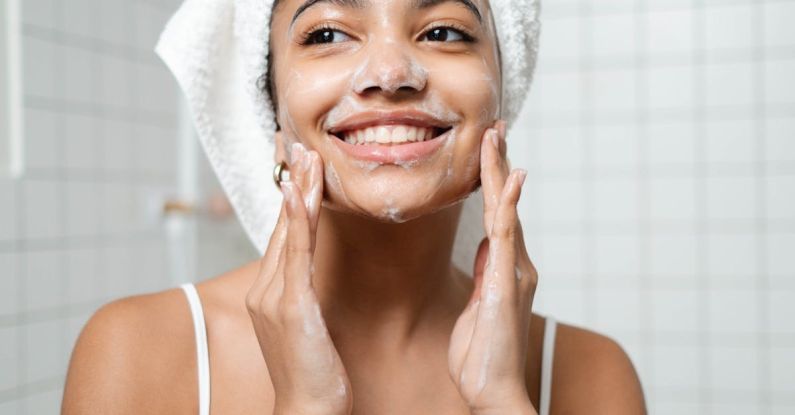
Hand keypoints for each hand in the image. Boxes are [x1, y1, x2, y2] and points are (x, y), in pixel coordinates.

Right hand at [245, 143, 352, 414]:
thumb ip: (304, 292)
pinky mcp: (291, 306)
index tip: (296, 163)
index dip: (290, 196)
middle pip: (282, 224)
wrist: (307, 409)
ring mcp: (274, 296)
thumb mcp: (306, 325)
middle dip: (291, 181)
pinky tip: (299, 194)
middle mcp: (266, 288)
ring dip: (297, 190)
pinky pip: (296, 254)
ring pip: (288, 231)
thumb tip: (311, 271)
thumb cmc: (312, 372)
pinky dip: (297, 220)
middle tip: (297, 144)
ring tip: (306, 156)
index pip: (283, 233)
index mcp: (270, 291)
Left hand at [448, 121, 538, 414]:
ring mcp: (513, 270)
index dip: (493, 181)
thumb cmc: (483, 355)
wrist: (493, 389)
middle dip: (499, 165)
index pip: (497, 214)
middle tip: (496, 128)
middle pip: (504, 204)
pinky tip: (509, 178)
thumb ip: (487, 273)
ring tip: (496, 137)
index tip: (489, 150)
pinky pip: (506, 234)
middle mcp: (515, 263)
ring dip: (500, 172)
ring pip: (505, 210)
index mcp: (504, 268)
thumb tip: (488, 246)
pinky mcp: (506, 281)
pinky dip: (507, 204)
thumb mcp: (479, 305)